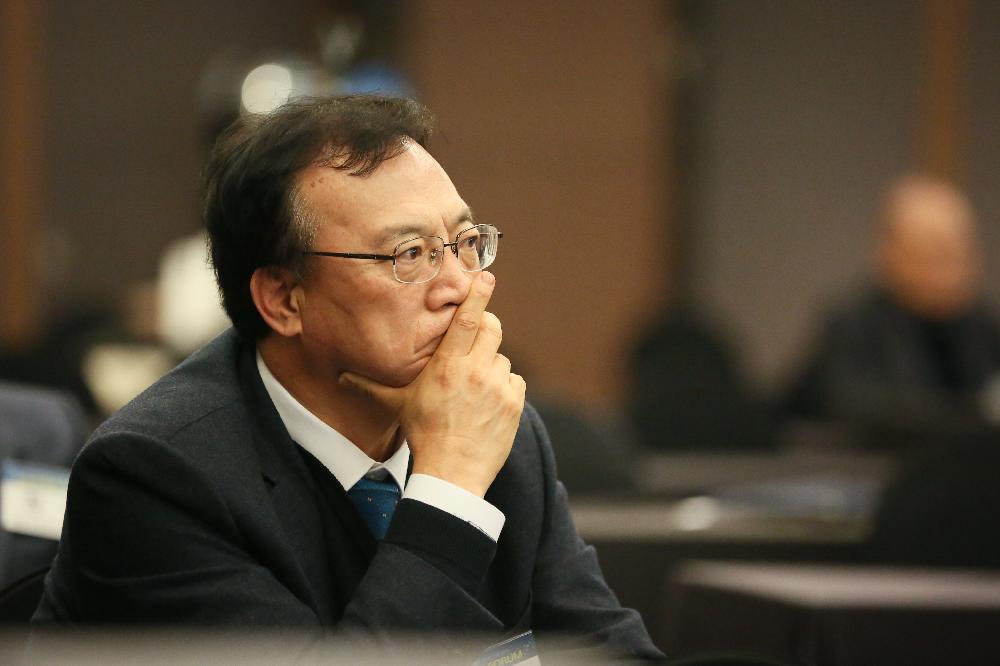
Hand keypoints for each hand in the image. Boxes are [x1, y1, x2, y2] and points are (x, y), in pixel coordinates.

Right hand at [339, 272, 526, 496]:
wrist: (452, 473)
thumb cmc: (423, 435)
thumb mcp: (397, 405)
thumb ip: (371, 385)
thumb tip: (340, 377)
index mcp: (447, 365)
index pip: (467, 318)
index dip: (478, 294)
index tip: (487, 277)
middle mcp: (475, 371)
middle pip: (492, 328)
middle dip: (485, 327)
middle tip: (473, 341)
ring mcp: (498, 387)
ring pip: (502, 358)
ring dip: (491, 365)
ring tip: (474, 388)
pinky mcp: (514, 403)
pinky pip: (513, 380)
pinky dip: (503, 386)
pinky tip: (487, 403)